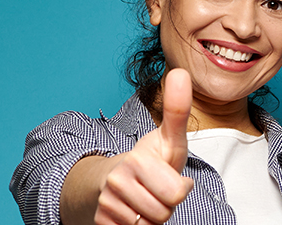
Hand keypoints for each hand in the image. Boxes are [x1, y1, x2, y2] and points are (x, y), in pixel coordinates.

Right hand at [94, 68, 194, 223]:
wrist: (108, 181)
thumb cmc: (148, 160)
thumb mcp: (168, 138)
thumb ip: (177, 111)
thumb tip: (181, 71)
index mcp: (135, 161)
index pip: (177, 194)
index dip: (180, 189)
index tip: (168, 176)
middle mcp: (116, 183)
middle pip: (164, 213)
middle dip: (166, 205)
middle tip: (157, 189)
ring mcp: (106, 205)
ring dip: (152, 217)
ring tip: (145, 199)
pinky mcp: (100, 223)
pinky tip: (132, 212)